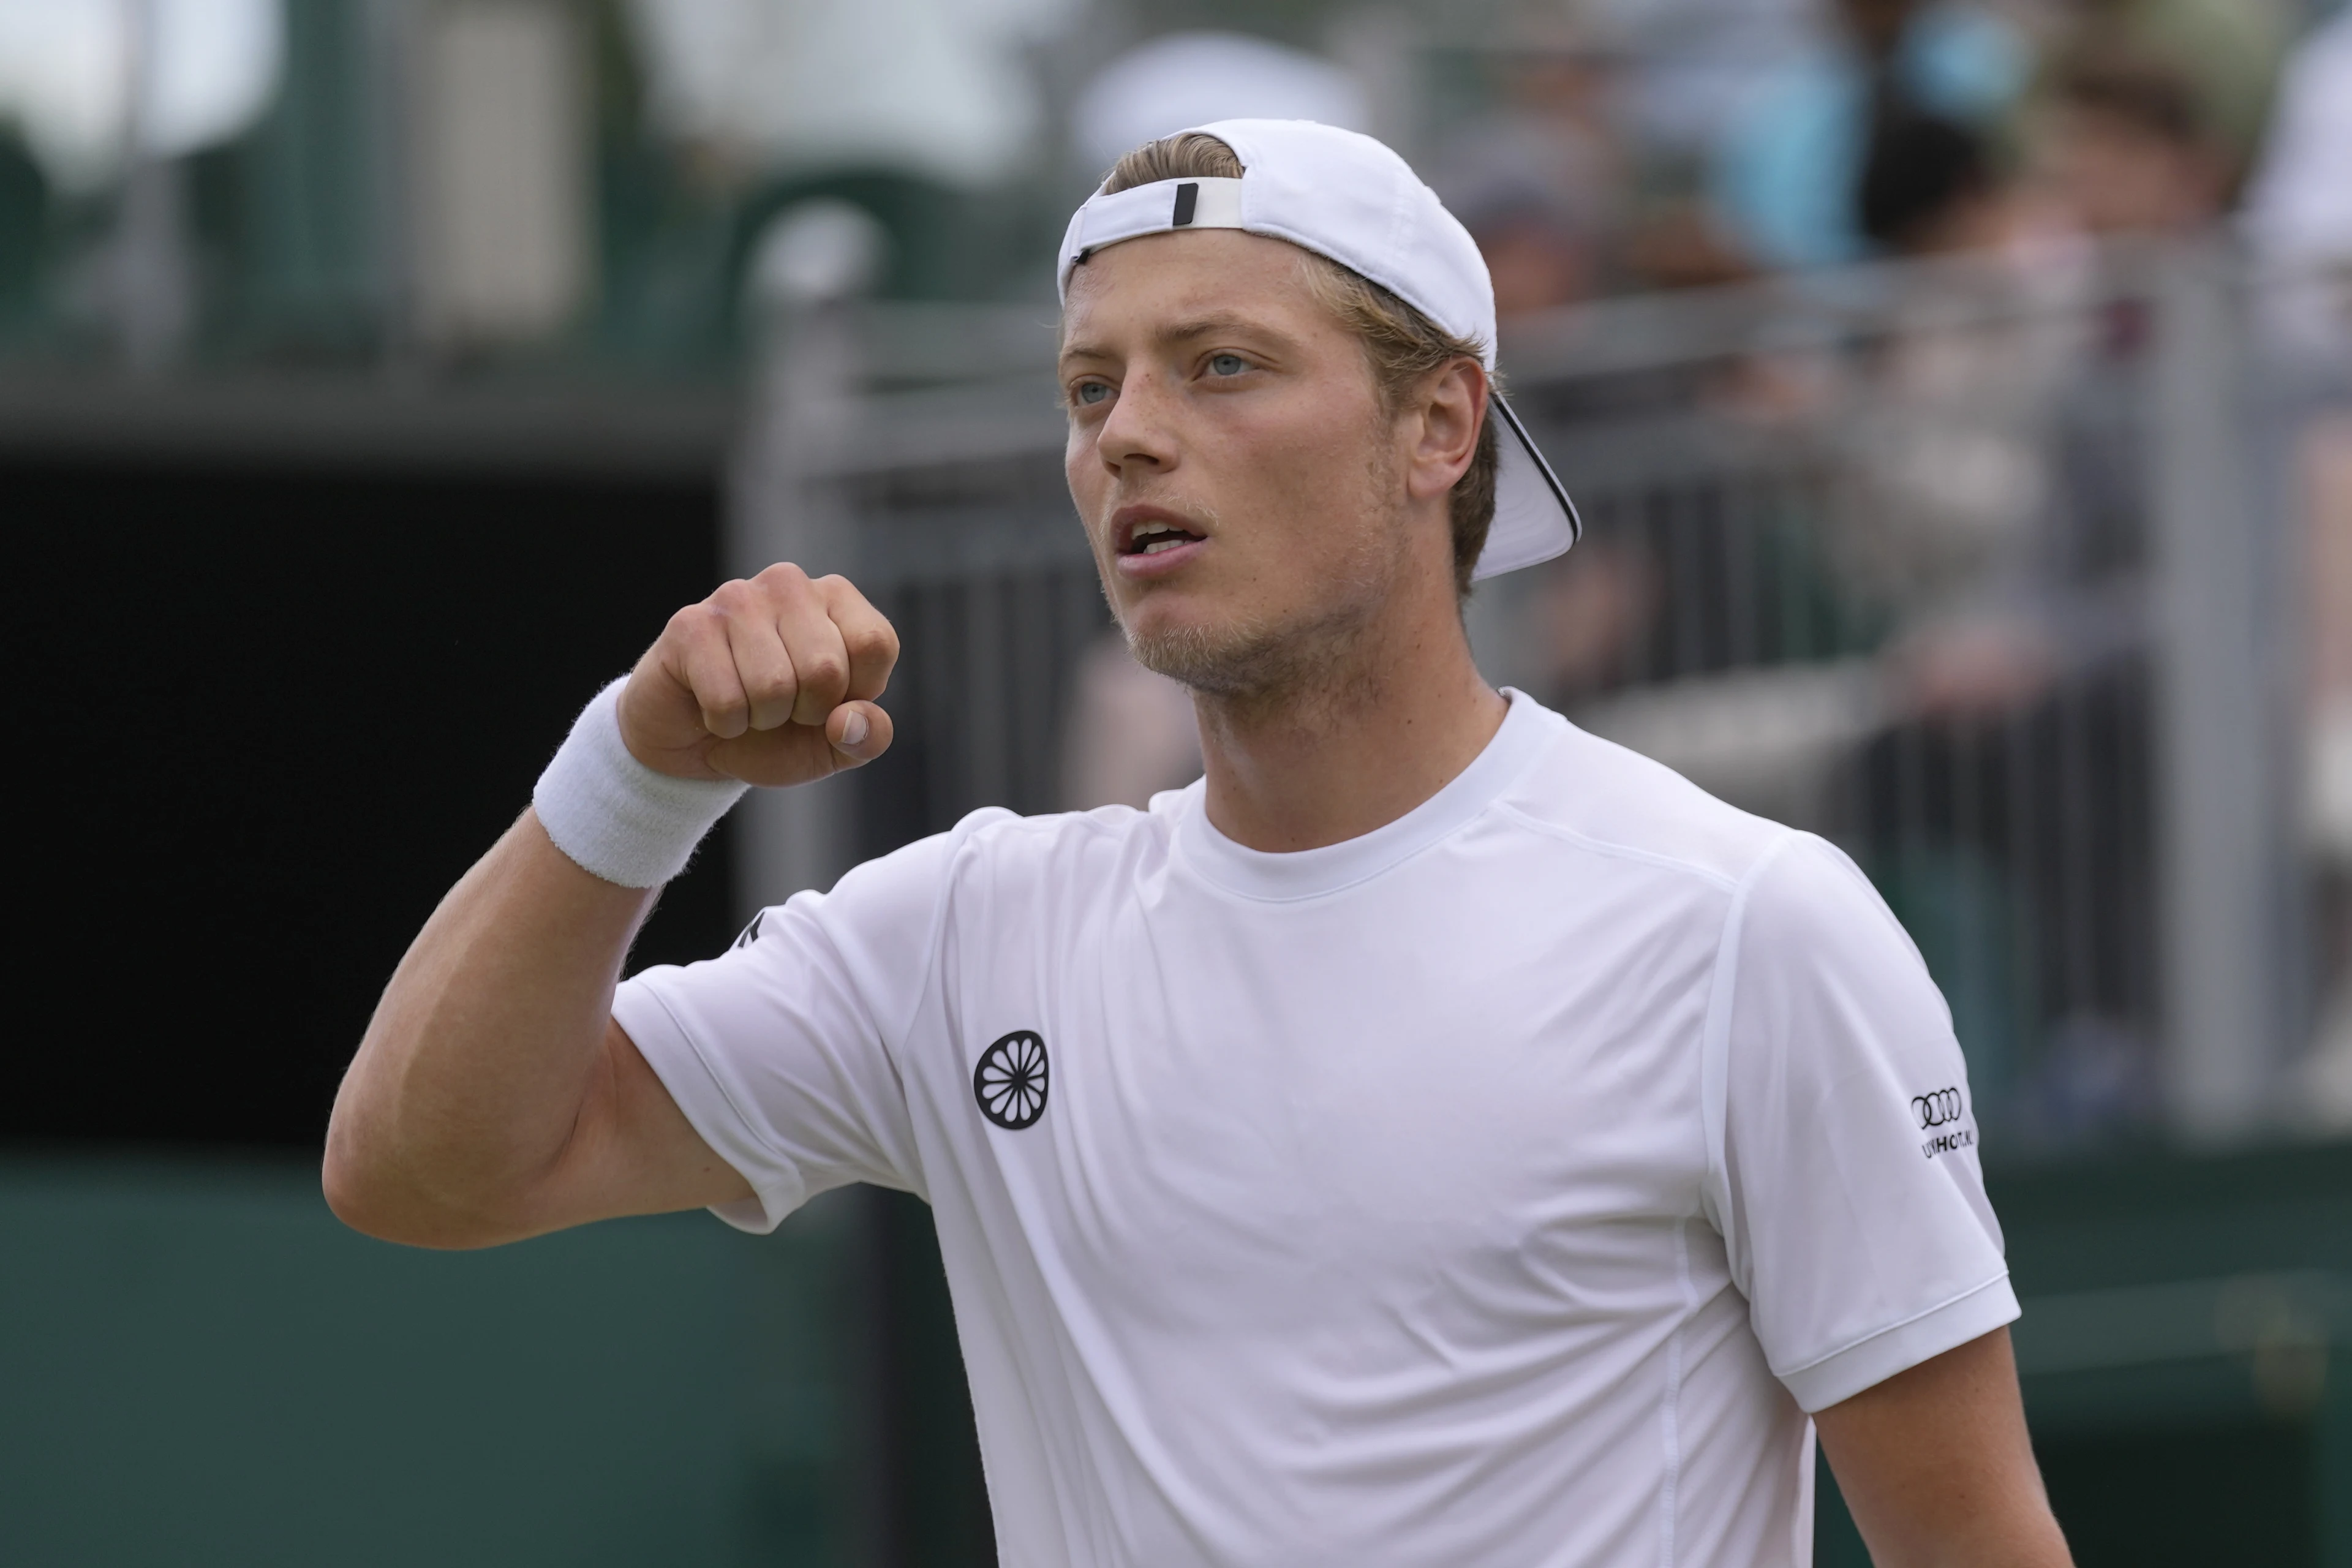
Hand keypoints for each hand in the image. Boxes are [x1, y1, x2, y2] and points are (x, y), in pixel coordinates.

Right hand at [619, 563, 897, 786]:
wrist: (696, 745)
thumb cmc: (775, 732)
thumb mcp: (836, 744)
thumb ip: (868, 735)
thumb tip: (848, 721)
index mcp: (837, 598)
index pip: (875, 643)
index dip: (855, 694)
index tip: (827, 699)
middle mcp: (789, 583)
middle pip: (826, 668)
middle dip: (806, 711)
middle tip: (782, 707)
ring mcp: (736, 598)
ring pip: (774, 686)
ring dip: (762, 718)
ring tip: (748, 704)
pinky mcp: (690, 625)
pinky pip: (727, 699)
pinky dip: (725, 723)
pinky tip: (714, 706)